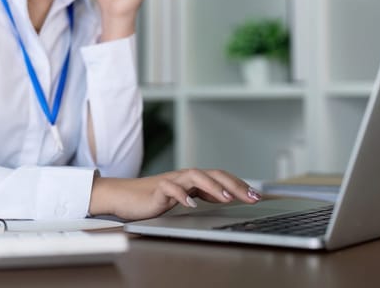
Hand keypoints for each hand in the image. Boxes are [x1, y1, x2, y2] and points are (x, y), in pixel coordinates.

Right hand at [89, 168, 261, 219]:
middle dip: (234, 185)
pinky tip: (191, 205)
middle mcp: (185, 177)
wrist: (123, 196)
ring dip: (212, 187)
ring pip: (195, 176)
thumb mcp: (183, 197)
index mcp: (193, 180)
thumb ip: (201, 194)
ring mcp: (171, 181)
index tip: (256, 195)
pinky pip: (171, 189)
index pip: (221, 178)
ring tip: (225, 199)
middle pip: (213, 174)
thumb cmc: (153, 197)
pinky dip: (182, 195)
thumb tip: (224, 195)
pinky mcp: (157, 189)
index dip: (239, 185)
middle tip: (251, 197)